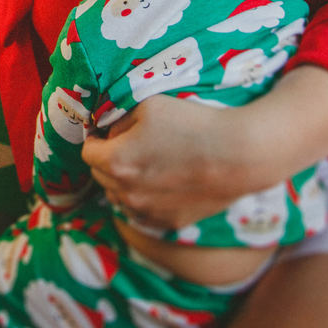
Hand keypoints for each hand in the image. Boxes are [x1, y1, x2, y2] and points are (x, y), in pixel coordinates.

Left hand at [80, 95, 250, 228]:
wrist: (239, 154)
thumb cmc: (192, 123)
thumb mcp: (148, 106)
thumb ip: (119, 120)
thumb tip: (109, 133)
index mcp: (116, 162)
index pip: (87, 152)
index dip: (96, 139)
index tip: (107, 133)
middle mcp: (126, 193)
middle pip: (101, 176)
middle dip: (108, 160)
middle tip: (129, 146)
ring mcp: (147, 211)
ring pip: (120, 197)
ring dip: (124, 182)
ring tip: (147, 164)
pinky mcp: (168, 222)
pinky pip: (143, 212)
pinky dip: (145, 198)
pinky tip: (163, 183)